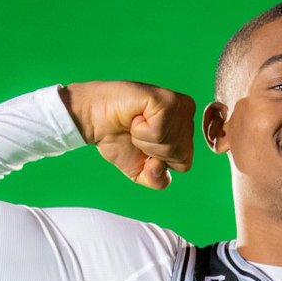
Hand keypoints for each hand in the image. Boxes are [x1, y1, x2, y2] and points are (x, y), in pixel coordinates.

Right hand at [61, 81, 195, 189]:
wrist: (94, 120)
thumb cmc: (118, 139)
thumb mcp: (141, 171)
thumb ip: (158, 180)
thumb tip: (160, 167)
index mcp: (185, 130)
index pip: (184, 165)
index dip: (159, 163)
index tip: (143, 143)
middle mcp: (187, 114)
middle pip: (180, 156)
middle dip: (152, 152)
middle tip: (137, 133)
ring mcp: (179, 105)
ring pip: (171, 145)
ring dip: (144, 140)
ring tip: (135, 124)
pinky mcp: (166, 99)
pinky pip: (159, 133)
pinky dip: (141, 131)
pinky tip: (135, 117)